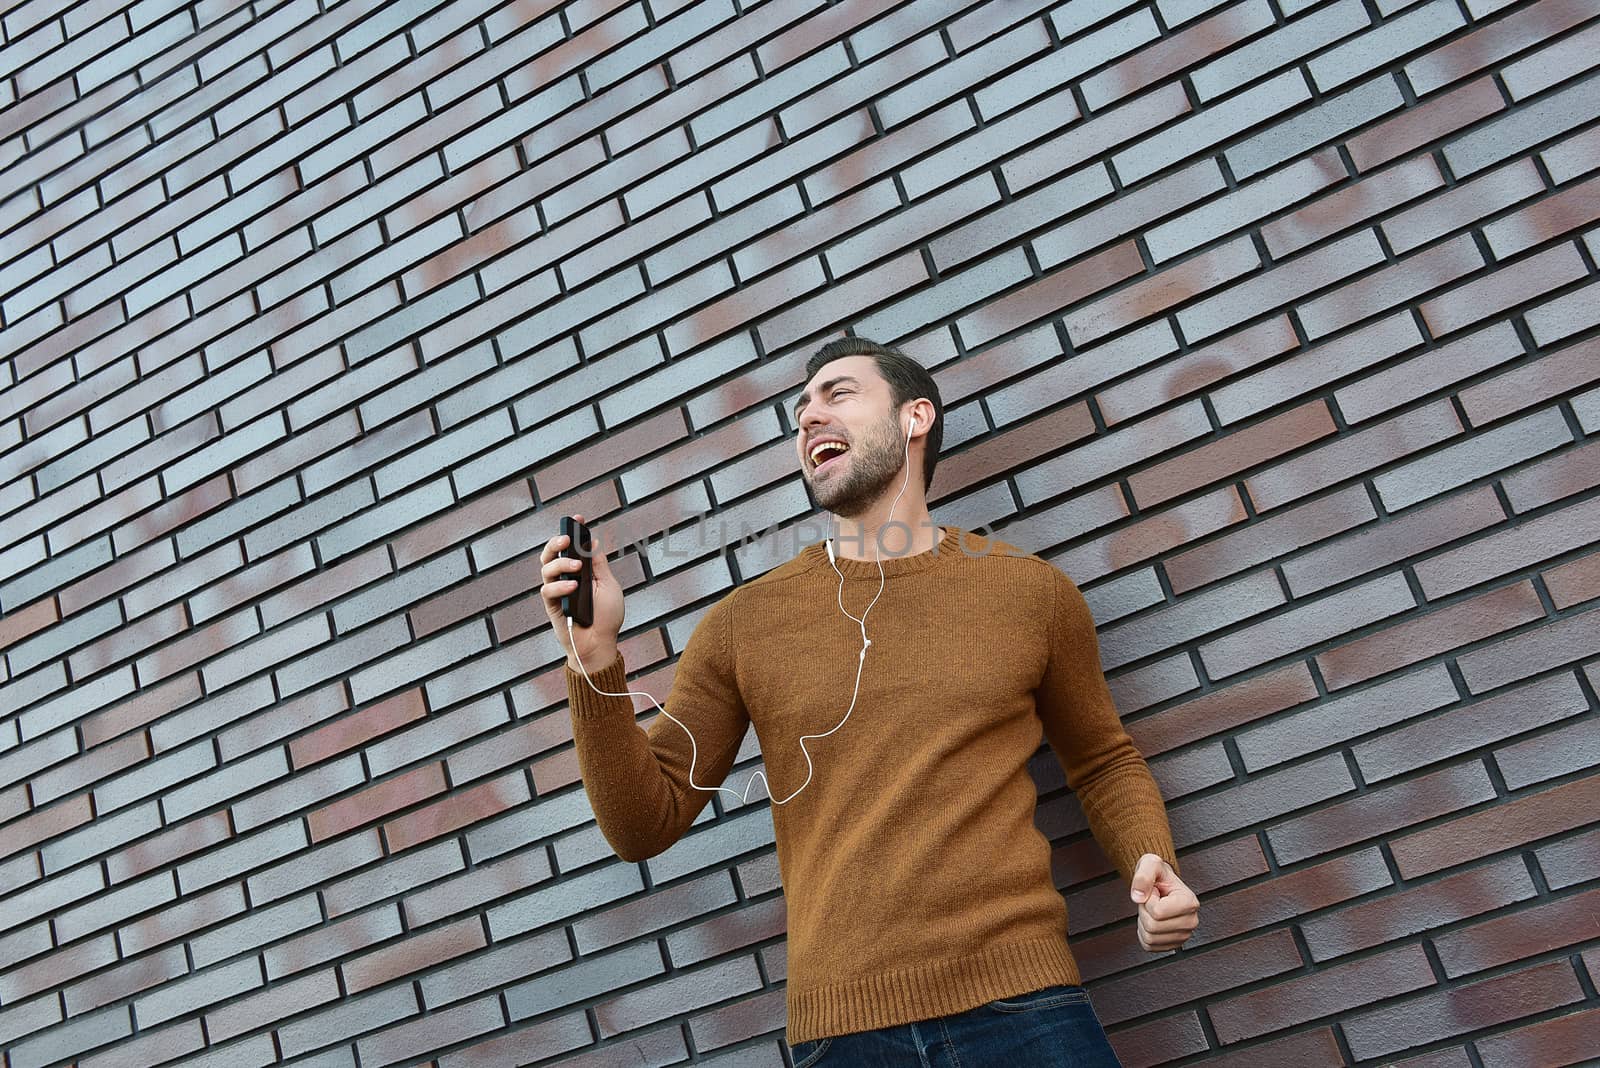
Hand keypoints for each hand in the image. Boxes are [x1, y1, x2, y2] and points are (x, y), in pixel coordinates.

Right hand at [540, 513, 623, 669]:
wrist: (600, 644)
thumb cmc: (606, 617)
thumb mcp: (608, 586)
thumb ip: (598, 566)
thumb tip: (592, 543)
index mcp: (580, 571)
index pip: (572, 547)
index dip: (573, 531)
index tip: (578, 518)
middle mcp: (565, 578)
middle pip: (551, 554)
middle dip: (556, 542)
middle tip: (567, 538)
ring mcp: (557, 591)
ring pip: (546, 569)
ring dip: (560, 563)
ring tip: (576, 567)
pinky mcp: (552, 606)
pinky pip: (548, 591)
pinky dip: (560, 586)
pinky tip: (573, 587)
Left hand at [1130, 853, 1198, 952]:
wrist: (1162, 884)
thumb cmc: (1159, 874)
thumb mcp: (1150, 864)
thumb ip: (1143, 876)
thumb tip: (1138, 897)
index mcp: (1190, 902)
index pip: (1157, 912)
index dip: (1148, 899)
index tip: (1154, 891)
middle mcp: (1191, 922)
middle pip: (1153, 926)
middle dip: (1144, 911)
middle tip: (1152, 900)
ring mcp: (1184, 936)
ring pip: (1149, 937)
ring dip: (1143, 922)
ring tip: (1153, 909)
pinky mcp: (1173, 945)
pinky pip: (1148, 946)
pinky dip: (1143, 933)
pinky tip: (1152, 920)